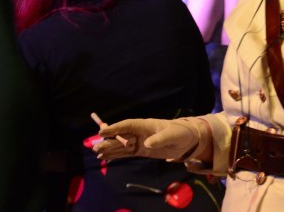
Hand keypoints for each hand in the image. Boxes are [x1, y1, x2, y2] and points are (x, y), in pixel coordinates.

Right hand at [93, 117, 208, 161]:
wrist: (187, 141)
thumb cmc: (181, 133)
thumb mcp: (173, 135)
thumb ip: (160, 139)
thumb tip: (147, 143)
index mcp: (145, 125)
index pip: (127, 125)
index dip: (115, 128)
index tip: (103, 131)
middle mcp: (140, 133)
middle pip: (121, 136)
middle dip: (108, 141)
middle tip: (95, 147)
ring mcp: (139, 142)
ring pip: (121, 145)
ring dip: (109, 149)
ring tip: (97, 153)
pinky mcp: (141, 151)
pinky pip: (125, 153)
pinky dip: (115, 155)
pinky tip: (105, 157)